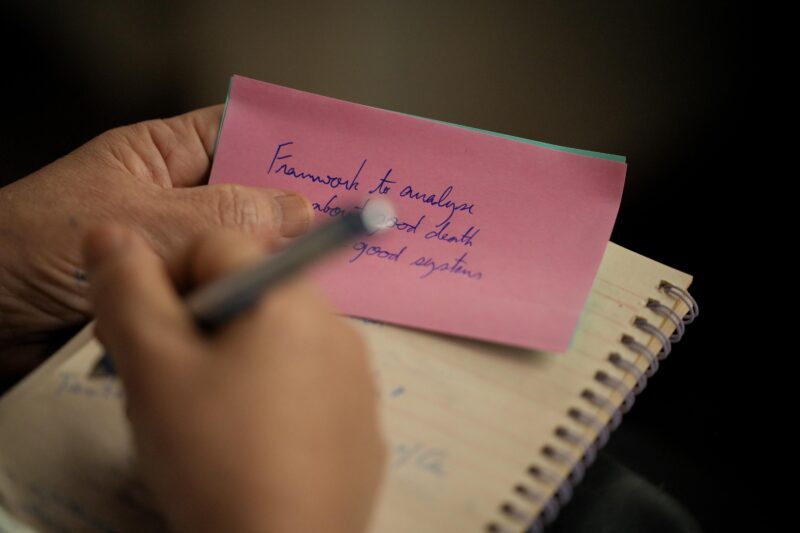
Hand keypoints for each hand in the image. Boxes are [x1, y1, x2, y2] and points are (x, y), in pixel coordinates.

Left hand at [0, 106, 312, 375]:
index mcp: (159, 157)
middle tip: (330, 232)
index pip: (234, 133)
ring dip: (258, 269)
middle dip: (282, 217)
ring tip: (298, 277)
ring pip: (233, 253)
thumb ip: (227, 214)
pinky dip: (235, 305)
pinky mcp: (167, 301)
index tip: (330, 161)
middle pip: (245, 199)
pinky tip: (261, 310)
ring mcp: (169, 253)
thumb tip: (295, 208)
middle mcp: (169, 202)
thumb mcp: (144, 218)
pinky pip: (215, 296)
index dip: (282, 144)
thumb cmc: (25, 248)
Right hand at [85, 225, 384, 532]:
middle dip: (195, 328)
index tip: (142, 339)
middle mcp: (337, 327)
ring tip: (202, 424)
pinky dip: (270, 401)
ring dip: (230, 366)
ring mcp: (358, 378)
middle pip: (249, 296)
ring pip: (276, 344)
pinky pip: (306, 389)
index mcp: (290, 298)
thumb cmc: (216, 456)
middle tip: (164, 384)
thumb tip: (114, 236)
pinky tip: (248, 448)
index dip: (166, 282)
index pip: (216, 247)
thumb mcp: (152, 368)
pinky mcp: (363, 424)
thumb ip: (128, 290)